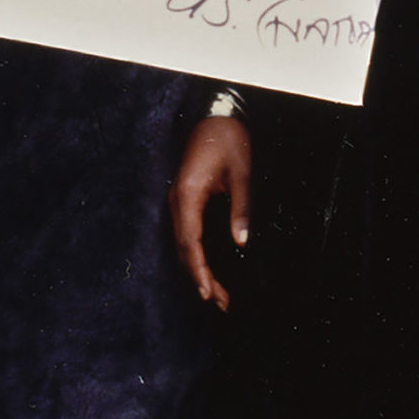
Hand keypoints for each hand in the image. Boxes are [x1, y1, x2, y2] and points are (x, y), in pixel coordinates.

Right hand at [170, 117, 250, 311]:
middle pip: (184, 249)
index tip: (207, 291)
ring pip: (183, 244)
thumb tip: (241, 242)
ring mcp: (178, 201)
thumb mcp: (241, 174)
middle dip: (201, 278)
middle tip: (220, 303)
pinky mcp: (184, 200)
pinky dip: (196, 255)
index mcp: (188, 195)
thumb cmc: (229, 141)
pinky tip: (208, 269)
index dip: (199, 269)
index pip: (190, 242)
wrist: (215, 116)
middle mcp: (177, 201)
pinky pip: (186, 234)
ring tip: (217, 295)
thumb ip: (241, 209)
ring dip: (198, 270)